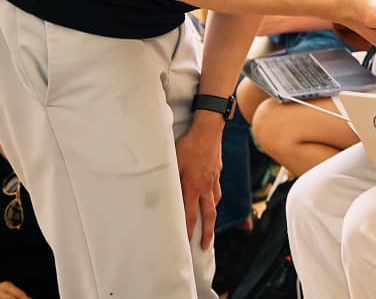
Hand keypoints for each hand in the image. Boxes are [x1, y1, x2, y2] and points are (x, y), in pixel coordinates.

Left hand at [174, 117, 222, 248]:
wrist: (208, 130)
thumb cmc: (188, 145)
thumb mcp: (172, 162)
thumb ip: (167, 180)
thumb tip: (159, 192)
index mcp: (192, 187)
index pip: (190, 215)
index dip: (187, 231)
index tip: (185, 243)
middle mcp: (205, 187)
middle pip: (208, 215)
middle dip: (207, 233)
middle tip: (205, 246)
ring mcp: (213, 179)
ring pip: (214, 202)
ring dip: (211, 214)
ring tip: (207, 223)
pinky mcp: (217, 171)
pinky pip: (217, 189)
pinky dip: (214, 197)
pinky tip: (210, 196)